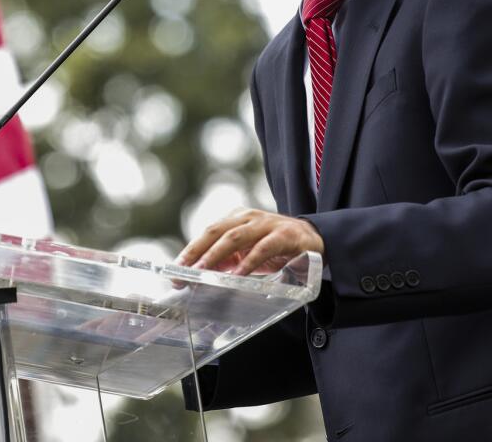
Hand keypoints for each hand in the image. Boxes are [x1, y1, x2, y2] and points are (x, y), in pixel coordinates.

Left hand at [175, 208, 323, 276]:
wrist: (315, 239)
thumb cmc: (276, 247)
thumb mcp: (248, 251)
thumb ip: (228, 259)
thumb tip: (201, 273)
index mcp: (236, 218)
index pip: (208, 233)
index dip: (190, 250)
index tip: (175, 269)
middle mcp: (248, 217)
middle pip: (215, 232)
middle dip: (196, 252)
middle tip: (183, 272)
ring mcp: (266, 224)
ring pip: (234, 237)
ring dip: (215, 256)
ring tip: (202, 272)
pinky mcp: (284, 235)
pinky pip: (262, 248)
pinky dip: (248, 261)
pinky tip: (238, 274)